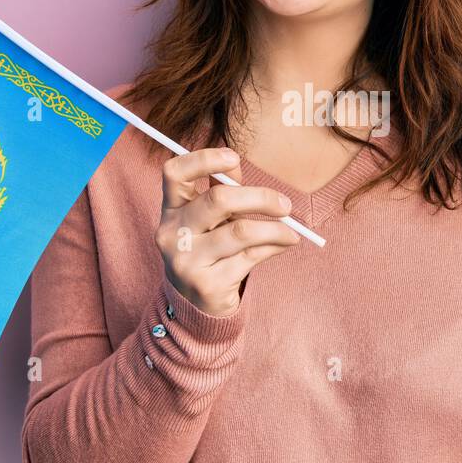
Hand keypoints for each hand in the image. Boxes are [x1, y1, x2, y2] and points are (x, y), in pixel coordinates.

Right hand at [156, 148, 299, 314]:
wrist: (196, 306)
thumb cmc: (209, 250)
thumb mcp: (209, 220)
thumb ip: (221, 190)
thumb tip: (235, 162)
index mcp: (170, 210)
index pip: (173, 173)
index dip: (203, 159)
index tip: (234, 156)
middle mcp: (171, 234)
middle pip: (218, 199)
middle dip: (260, 198)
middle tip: (285, 205)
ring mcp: (186, 261)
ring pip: (241, 231)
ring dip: (275, 229)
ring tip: (291, 231)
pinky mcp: (207, 285)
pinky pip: (250, 257)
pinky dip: (273, 247)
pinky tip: (282, 245)